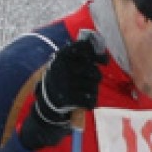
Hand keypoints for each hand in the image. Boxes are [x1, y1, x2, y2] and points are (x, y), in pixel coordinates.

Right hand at [18, 35, 105, 151]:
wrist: (47, 100)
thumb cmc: (62, 78)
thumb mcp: (66, 62)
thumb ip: (83, 56)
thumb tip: (104, 58)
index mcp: (62, 55)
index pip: (85, 48)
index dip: (98, 55)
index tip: (104, 62)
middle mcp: (63, 67)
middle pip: (94, 71)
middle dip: (95, 77)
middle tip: (90, 80)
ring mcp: (65, 82)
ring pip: (94, 86)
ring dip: (93, 90)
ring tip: (85, 92)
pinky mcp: (68, 97)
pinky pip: (90, 99)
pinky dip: (91, 102)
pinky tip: (87, 103)